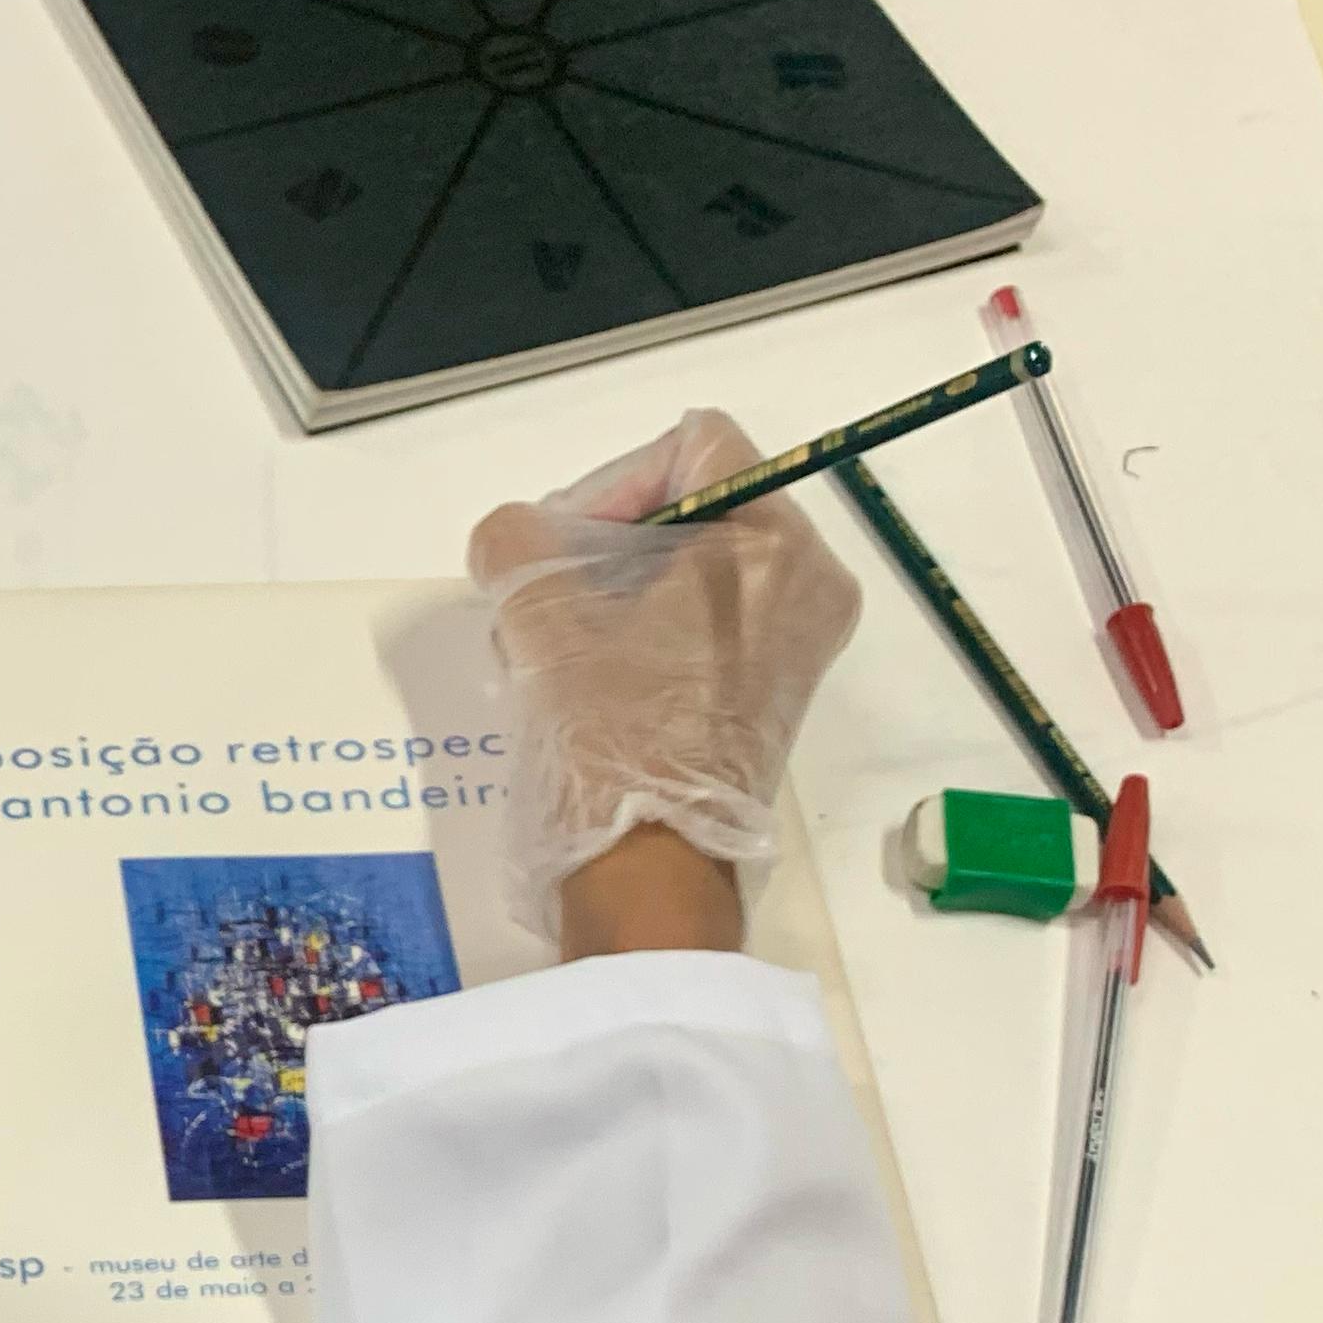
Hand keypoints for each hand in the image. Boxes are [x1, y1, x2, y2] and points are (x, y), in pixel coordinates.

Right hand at [467, 409, 861, 951]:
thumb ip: (515, 540)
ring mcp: (799, 642)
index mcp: (773, 544)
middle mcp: (807, 582)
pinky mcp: (777, 693)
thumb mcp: (539, 616)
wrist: (648, 874)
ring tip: (554, 645)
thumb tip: (517, 537)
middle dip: (605, 543)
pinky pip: (709, 623)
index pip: (692, 447)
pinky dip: (647, 632)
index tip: (558, 547)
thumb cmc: (608, 739)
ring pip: (695, 567)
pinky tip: (588, 678)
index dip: (609, 482)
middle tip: (544, 595)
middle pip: (696, 506)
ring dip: (615, 591)